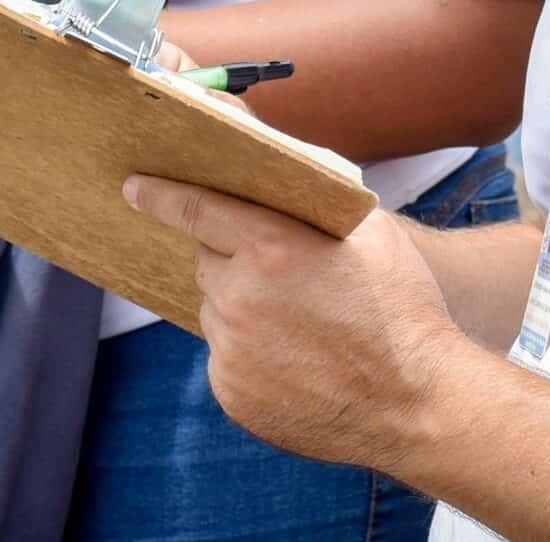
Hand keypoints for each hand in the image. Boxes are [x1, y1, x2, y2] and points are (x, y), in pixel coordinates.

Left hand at [122, 179, 461, 468]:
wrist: (416, 403)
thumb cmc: (400, 304)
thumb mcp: (367, 227)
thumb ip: (311, 184)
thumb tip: (263, 147)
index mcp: (271, 248)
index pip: (195, 208)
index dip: (161, 194)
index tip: (134, 186)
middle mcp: (240, 298)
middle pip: (208, 261)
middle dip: (232, 257)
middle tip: (279, 269)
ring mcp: (231, 350)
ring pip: (216, 310)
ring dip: (241, 305)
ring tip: (300, 320)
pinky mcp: (231, 392)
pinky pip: (225, 356)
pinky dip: (249, 351)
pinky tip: (296, 356)